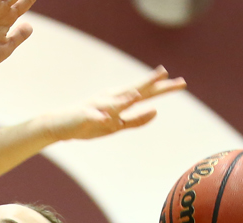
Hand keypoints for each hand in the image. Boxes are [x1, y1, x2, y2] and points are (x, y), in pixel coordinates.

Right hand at [42, 68, 187, 141]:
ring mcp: (98, 106)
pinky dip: (101, 116)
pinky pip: (94, 117)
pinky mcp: (85, 116)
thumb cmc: (89, 124)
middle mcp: (112, 99)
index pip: (146, 93)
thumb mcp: (117, 125)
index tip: (182, 82)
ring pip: (115, 102)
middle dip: (152, 84)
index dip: (163, 88)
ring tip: (139, 95)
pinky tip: (107, 117)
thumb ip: (136, 120)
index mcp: (120, 100)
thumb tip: (156, 112)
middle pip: (136, 91)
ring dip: (126, 98)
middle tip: (169, 76)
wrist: (60, 126)